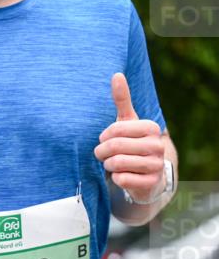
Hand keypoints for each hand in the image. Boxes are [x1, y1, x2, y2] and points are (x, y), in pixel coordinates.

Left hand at [95, 73, 165, 202]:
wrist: (146, 172)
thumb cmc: (132, 143)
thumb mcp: (127, 122)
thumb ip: (122, 100)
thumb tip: (116, 74)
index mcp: (151, 127)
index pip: (115, 129)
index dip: (104, 136)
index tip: (104, 139)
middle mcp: (157, 145)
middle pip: (114, 146)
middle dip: (101, 151)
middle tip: (102, 154)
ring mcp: (156, 165)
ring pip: (117, 163)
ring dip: (108, 164)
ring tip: (111, 163)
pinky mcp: (151, 183)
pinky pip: (122, 180)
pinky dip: (116, 178)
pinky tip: (122, 175)